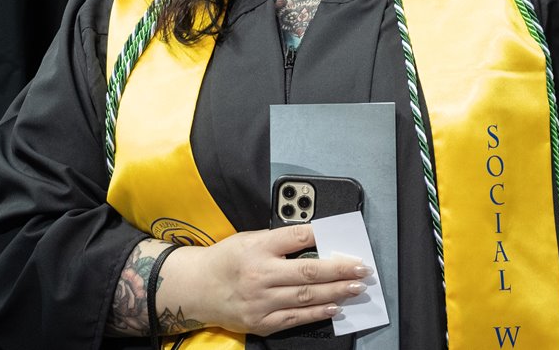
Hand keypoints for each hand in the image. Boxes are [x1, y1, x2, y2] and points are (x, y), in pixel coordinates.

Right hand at [162, 225, 370, 335]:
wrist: (197, 288)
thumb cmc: (226, 260)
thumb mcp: (248, 239)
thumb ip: (278, 240)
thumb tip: (314, 241)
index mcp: (257, 247)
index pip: (296, 237)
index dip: (321, 236)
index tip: (341, 239)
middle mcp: (259, 274)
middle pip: (308, 270)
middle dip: (339, 269)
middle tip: (361, 269)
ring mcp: (261, 300)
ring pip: (306, 296)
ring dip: (335, 291)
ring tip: (355, 287)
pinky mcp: (261, 321)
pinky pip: (295, 318)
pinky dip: (317, 313)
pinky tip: (334, 307)